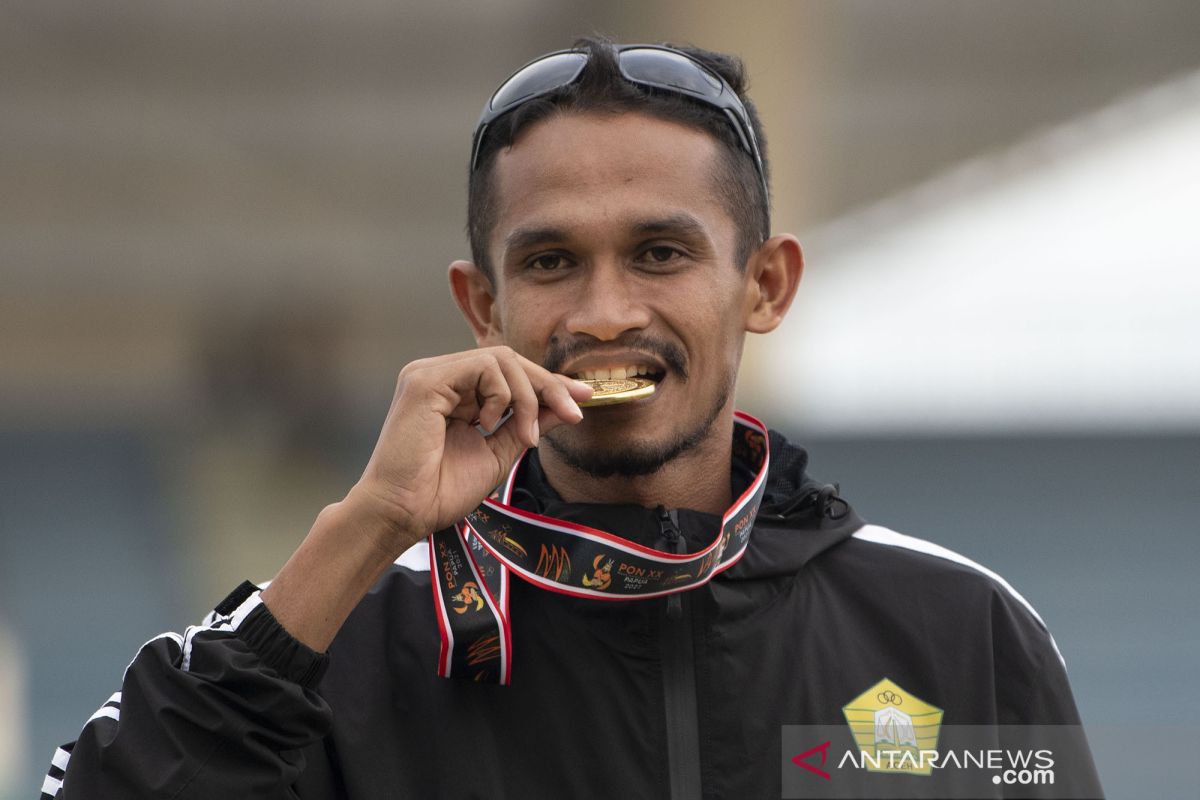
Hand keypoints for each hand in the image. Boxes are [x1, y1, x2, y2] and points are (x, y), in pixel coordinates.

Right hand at [347, 346, 591, 553]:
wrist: (405, 513)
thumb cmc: (440, 491)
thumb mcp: (498, 453)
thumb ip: (527, 424)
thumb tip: (563, 406)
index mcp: (455, 393)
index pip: (509, 374)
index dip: (548, 383)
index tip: (582, 399)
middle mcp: (441, 377)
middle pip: (509, 360)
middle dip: (549, 385)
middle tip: (573, 413)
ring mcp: (430, 374)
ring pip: (500, 358)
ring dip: (527, 396)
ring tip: (524, 435)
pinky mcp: (424, 379)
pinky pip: (483, 366)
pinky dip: (501, 394)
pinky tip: (489, 424)